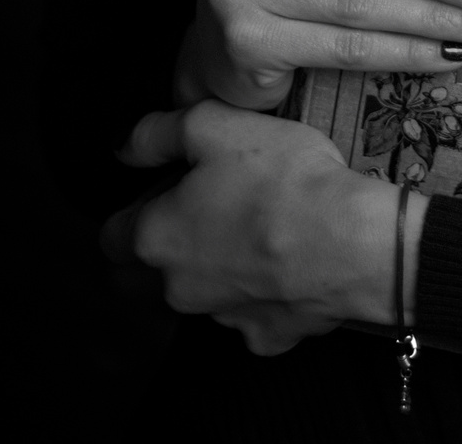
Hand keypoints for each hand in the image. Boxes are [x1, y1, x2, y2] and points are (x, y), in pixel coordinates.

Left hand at [101, 102, 424, 354]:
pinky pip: (252, 315)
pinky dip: (262, 294)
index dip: (133, 208)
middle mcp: (177, 289)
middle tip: (201, 214)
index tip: (164, 188)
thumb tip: (124, 148)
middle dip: (160, 253)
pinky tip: (286, 264)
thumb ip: (157, 133)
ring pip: (200, 296)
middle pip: (145, 279)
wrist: (350, 241)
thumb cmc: (280, 179)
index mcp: (156, 239)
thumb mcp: (214, 125)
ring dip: (214, 270)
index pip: (111, 236)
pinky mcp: (266, 337)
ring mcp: (222, 319)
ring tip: (253, 230)